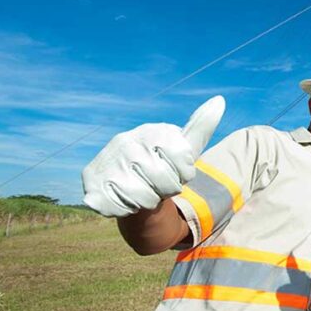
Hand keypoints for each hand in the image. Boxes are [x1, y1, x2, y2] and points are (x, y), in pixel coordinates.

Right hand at [82, 96, 225, 217]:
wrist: (131, 185)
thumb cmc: (163, 166)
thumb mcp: (185, 148)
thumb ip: (201, 128)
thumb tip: (220, 100)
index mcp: (153, 131)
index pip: (184, 163)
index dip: (184, 175)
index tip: (177, 171)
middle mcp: (126, 140)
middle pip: (164, 181)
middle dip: (166, 190)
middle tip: (158, 184)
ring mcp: (107, 159)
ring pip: (143, 197)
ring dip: (148, 202)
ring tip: (143, 191)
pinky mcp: (90, 180)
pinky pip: (118, 206)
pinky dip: (126, 209)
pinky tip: (124, 199)